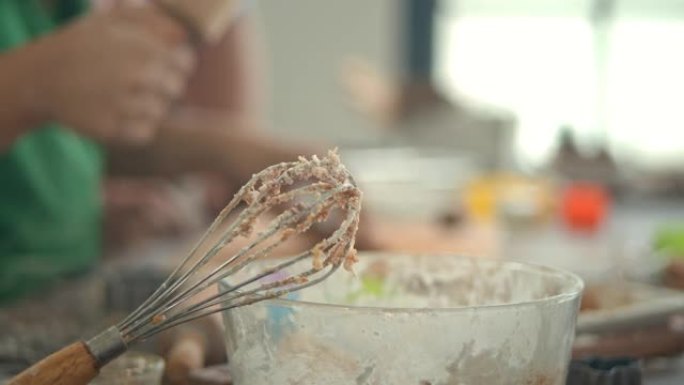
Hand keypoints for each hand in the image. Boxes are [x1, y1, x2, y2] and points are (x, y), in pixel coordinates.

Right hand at [33, 5, 194, 143]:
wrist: (41, 76)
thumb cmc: (84, 45)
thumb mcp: (112, 20)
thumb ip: (151, 22)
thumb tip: (182, 37)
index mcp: (140, 49)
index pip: (185, 62)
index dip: (177, 64)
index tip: (161, 65)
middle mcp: (134, 76)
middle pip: (176, 89)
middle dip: (164, 86)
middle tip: (141, 82)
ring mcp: (121, 104)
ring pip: (161, 112)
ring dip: (151, 106)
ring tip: (127, 97)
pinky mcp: (110, 128)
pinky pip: (144, 133)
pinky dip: (138, 126)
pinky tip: (122, 114)